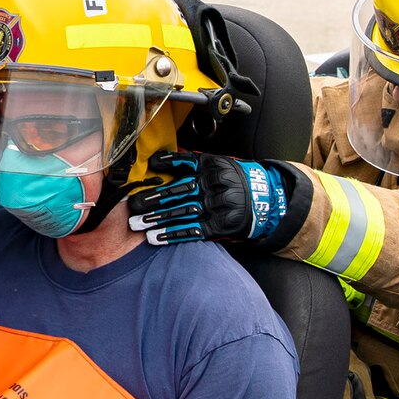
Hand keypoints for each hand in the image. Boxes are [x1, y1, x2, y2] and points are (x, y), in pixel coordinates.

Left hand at [126, 151, 292, 244]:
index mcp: (213, 167)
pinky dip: (173, 235)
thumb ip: (190, 163)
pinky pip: (193, 231)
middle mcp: (215, 186)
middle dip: (154, 199)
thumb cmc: (234, 179)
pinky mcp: (220, 225)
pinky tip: (156, 238)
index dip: (167, 165)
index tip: (148, 166)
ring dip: (159, 220)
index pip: (186, 164)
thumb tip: (158, 159)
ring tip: (139, 224)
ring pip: (184, 213)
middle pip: (180, 191)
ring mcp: (218, 207)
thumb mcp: (217, 163)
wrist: (265, 199)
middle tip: (133, 205)